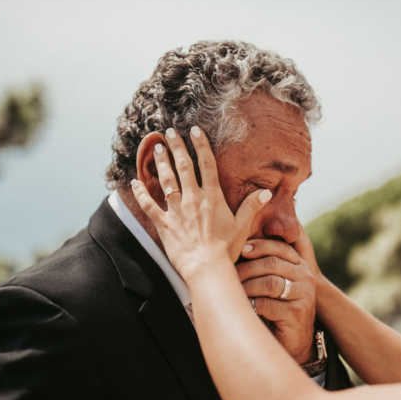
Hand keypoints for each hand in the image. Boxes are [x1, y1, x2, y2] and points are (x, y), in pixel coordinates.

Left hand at [130, 126, 270, 282]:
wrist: (207, 269)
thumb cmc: (226, 250)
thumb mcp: (242, 227)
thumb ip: (252, 207)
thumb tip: (266, 192)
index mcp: (212, 198)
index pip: (207, 165)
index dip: (201, 145)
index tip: (195, 131)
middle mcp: (193, 199)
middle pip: (184, 167)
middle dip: (176, 147)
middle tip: (169, 132)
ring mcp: (177, 211)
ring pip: (166, 181)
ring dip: (160, 163)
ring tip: (156, 148)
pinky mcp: (164, 224)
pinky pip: (149, 205)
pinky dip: (141, 193)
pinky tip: (134, 181)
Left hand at [238, 239, 317, 364]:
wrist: (293, 342)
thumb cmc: (275, 310)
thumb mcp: (271, 285)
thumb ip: (262, 267)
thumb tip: (234, 248)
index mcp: (300, 266)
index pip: (280, 248)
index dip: (260, 246)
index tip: (241, 249)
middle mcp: (305, 277)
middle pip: (272, 263)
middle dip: (246, 268)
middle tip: (227, 274)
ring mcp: (304, 295)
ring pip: (269, 283)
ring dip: (246, 286)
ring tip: (232, 291)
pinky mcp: (297, 313)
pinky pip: (267, 304)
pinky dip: (251, 304)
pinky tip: (242, 307)